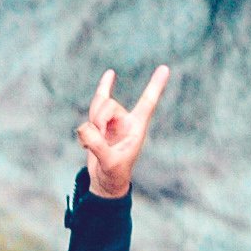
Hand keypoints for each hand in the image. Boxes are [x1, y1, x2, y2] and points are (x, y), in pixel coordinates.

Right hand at [75, 64, 169, 200]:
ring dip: (91, 125)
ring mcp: (112, 121)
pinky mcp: (99, 125)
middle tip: (96, 141)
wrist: (106, 182)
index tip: (165, 68)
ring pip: (97, 107)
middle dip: (98, 120)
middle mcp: (126, 121)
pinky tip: (107, 84)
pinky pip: (91, 111)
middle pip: (109, 104)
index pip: (147, 103)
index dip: (155, 86)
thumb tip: (85, 128)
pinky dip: (85, 125)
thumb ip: (97, 145)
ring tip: (90, 145)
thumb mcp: (108, 162)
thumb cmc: (114, 174)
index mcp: (136, 128)